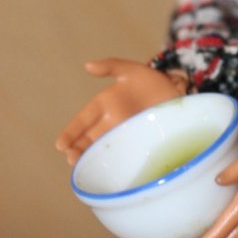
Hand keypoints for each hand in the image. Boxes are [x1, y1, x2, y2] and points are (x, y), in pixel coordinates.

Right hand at [55, 57, 187, 164]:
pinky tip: (107, 172)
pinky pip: (124, 154)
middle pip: (91, 138)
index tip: (60, 145)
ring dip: (91, 158)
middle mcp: (113, 121)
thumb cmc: (152, 80)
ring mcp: (126, 133)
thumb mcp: (131, 70)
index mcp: (106, 104)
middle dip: (79, 149)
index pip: (84, 119)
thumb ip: (111, 66)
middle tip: (71, 159)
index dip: (72, 131)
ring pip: (104, 147)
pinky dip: (114, 163)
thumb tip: (87, 65)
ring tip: (82, 167)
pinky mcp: (140, 142)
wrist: (178, 91)